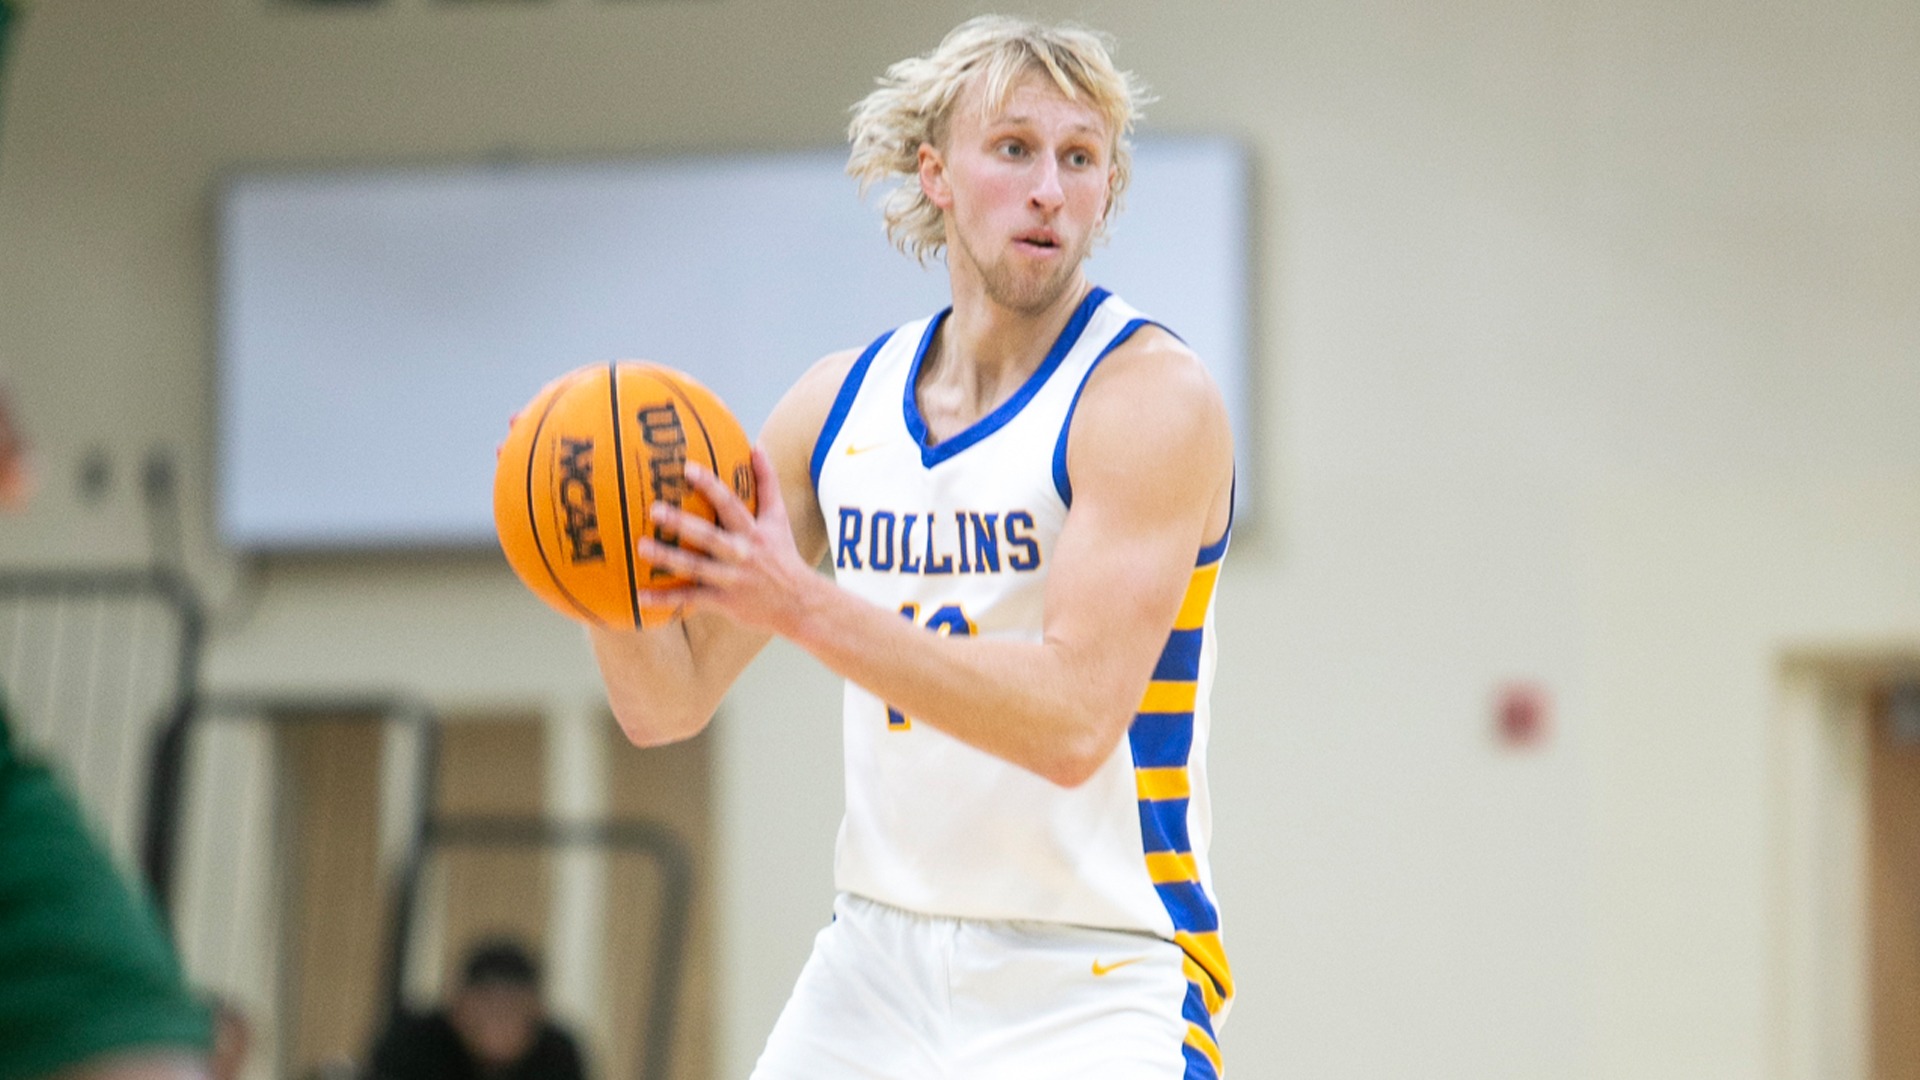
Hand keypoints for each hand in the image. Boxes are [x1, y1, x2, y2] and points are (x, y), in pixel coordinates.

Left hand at [635, 447, 819, 635]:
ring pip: (695, 568)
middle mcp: (741, 554)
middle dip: (682, 523)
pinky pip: (690, 599)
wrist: (798, 602)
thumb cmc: (782, 554)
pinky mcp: (722, 601)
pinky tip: (640, 595)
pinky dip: (665, 600)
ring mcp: (730, 579)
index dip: (710, 486)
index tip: (687, 469)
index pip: (730, 504)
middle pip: (709, 537)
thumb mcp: (779, 517)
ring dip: (668, 558)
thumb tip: (757, 445)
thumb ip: (767, 481)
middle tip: (654, 509)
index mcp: (753, 531)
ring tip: (641, 547)